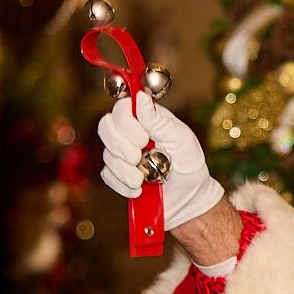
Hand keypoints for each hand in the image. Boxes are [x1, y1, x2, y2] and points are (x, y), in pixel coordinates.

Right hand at [97, 96, 225, 232]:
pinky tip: (140, 189)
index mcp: (144, 118)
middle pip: (105, 127)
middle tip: (141, 158)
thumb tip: (140, 96)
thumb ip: (157, 119)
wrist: (189, 196)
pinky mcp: (117, 175)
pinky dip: (124, 185)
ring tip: (146, 178)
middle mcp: (128, 133)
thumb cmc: (188, 163)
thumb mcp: (179, 137)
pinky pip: (108, 176)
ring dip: (127, 170)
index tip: (145, 139)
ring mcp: (120, 154)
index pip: (120, 109)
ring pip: (107, 155)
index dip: (126, 124)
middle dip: (123, 148)